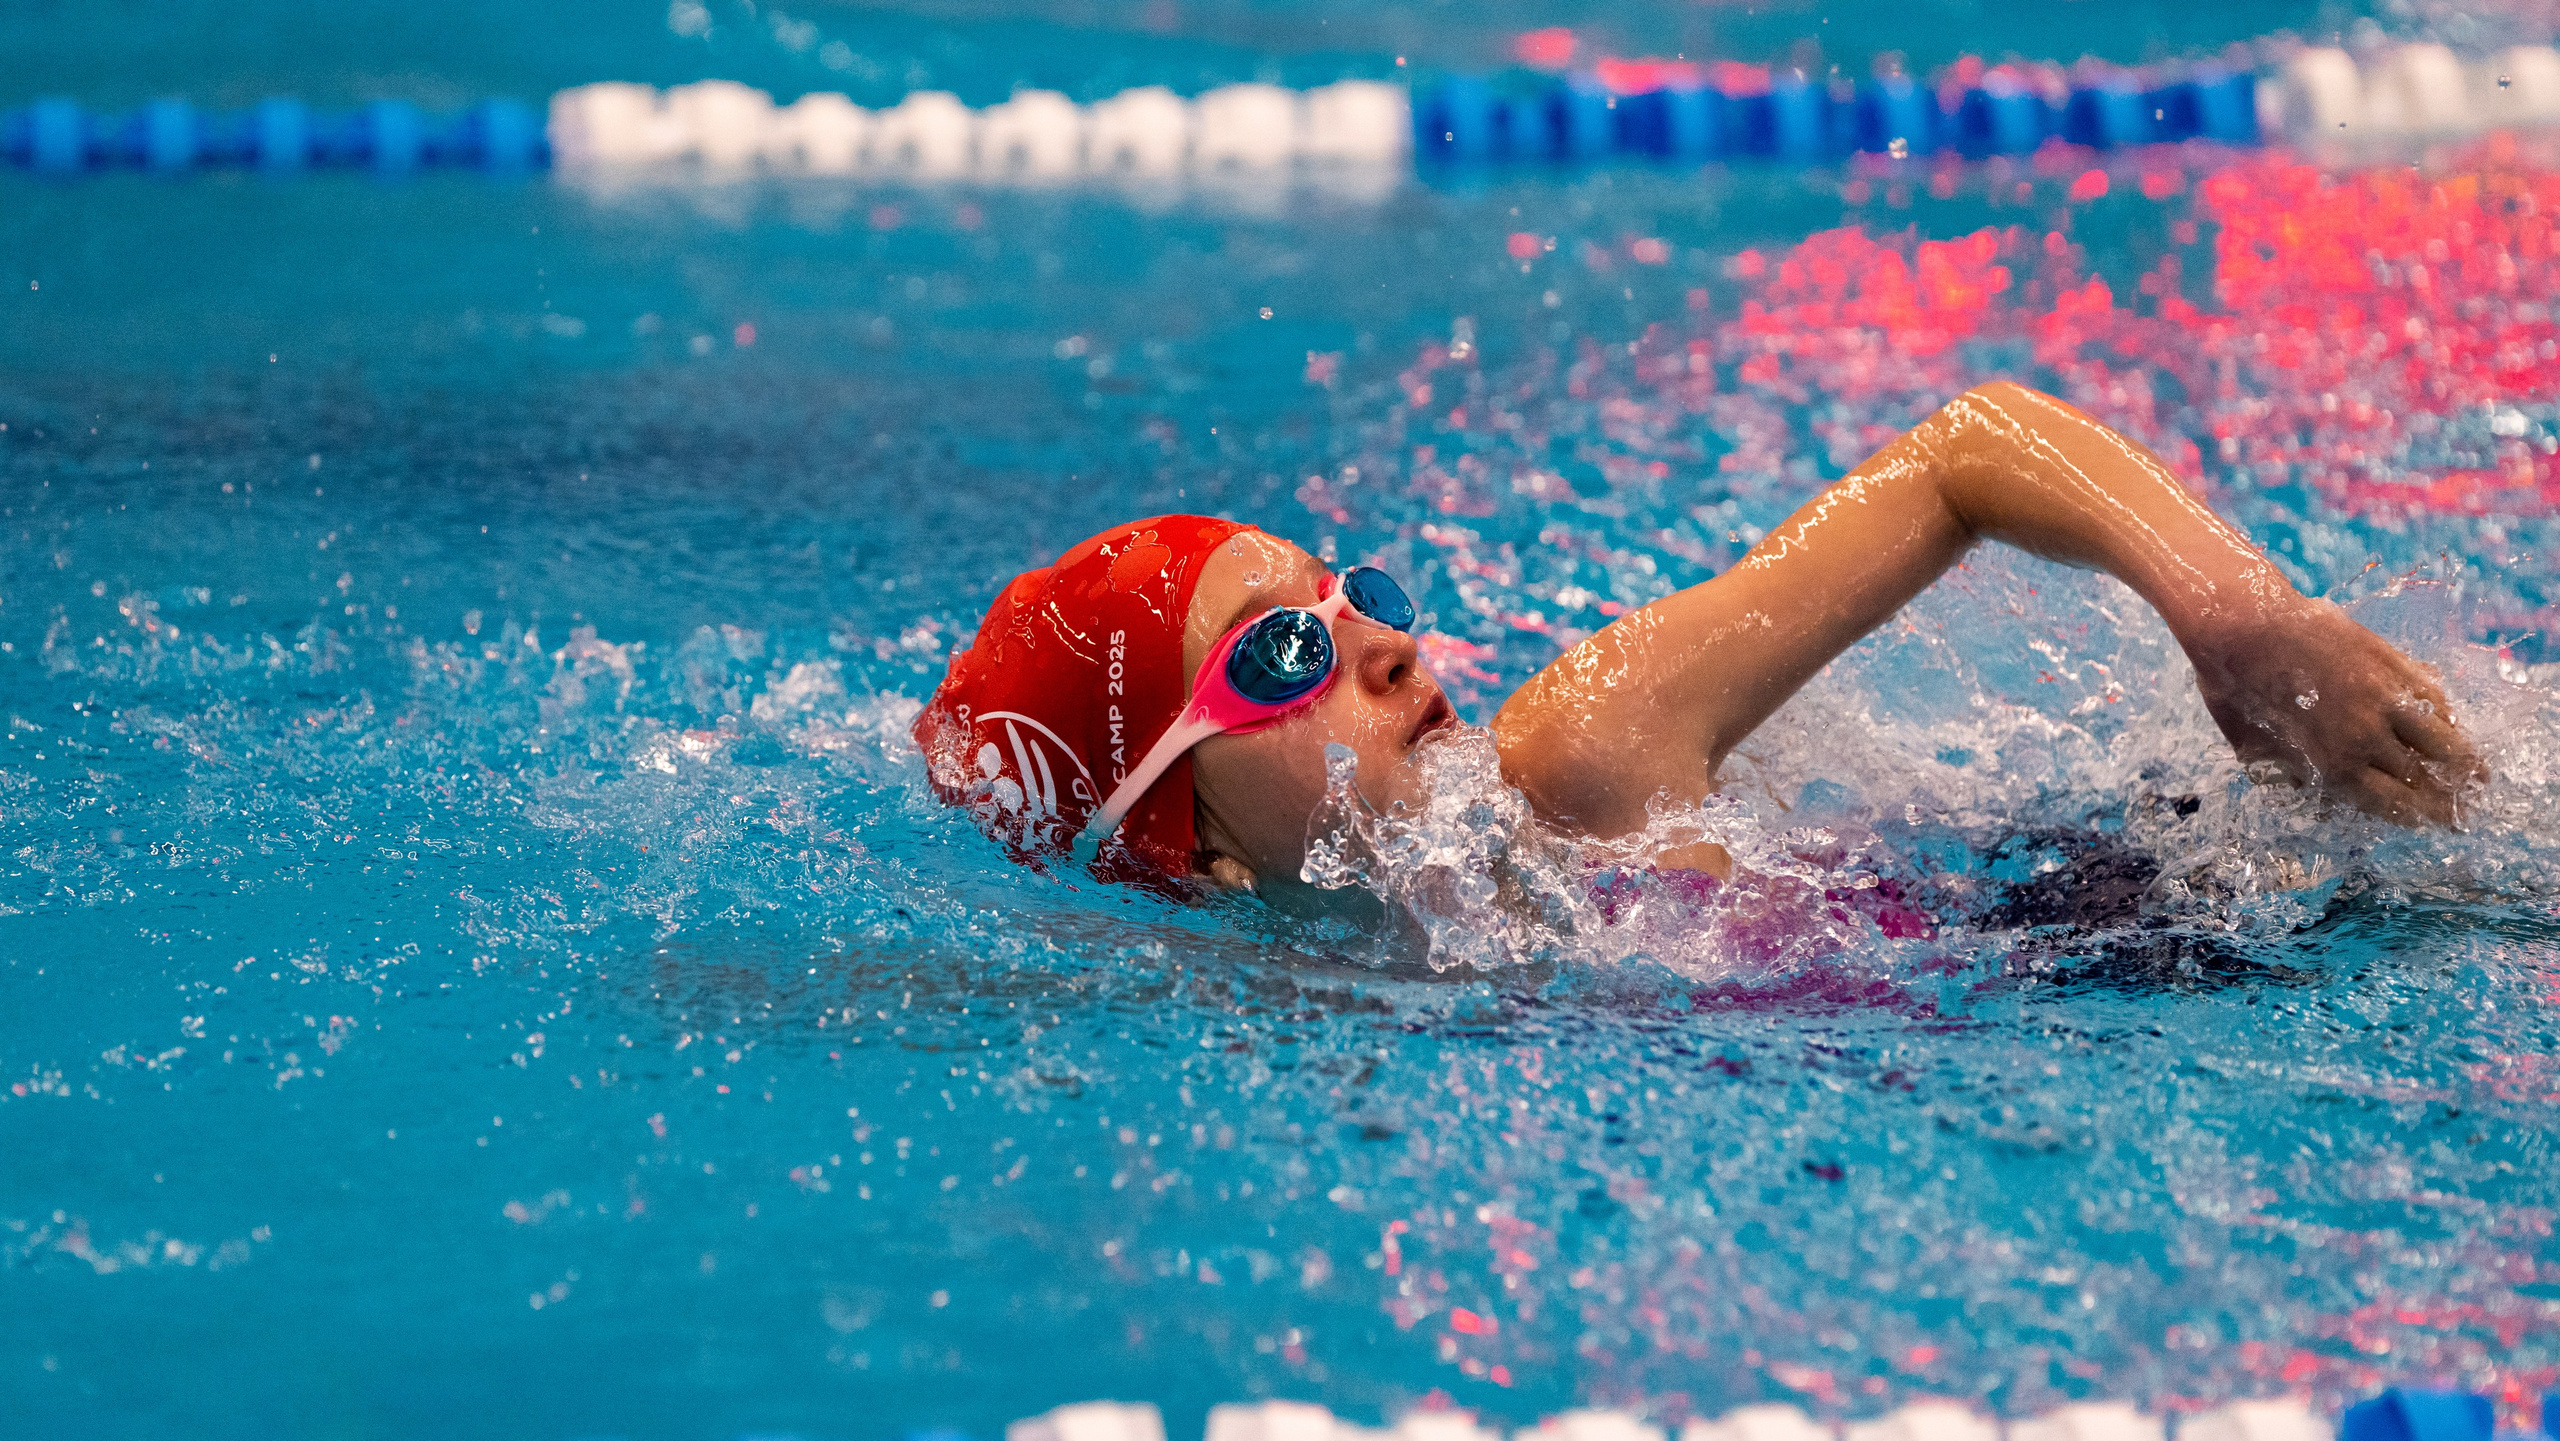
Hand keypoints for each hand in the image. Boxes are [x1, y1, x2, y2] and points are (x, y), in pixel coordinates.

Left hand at [2186, 597, 2485, 826]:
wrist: (2246, 627)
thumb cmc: (2237, 692)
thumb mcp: (2253, 752)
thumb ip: (2288, 778)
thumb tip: (2311, 797)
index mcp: (2334, 767)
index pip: (2395, 804)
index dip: (2420, 817)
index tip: (2434, 823)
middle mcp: (2369, 738)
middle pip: (2426, 778)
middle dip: (2450, 799)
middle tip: (2464, 811)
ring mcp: (2386, 698)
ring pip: (2444, 738)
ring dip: (2466, 762)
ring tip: (2479, 776)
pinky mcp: (2393, 663)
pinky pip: (2434, 698)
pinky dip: (2448, 718)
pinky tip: (2453, 727)